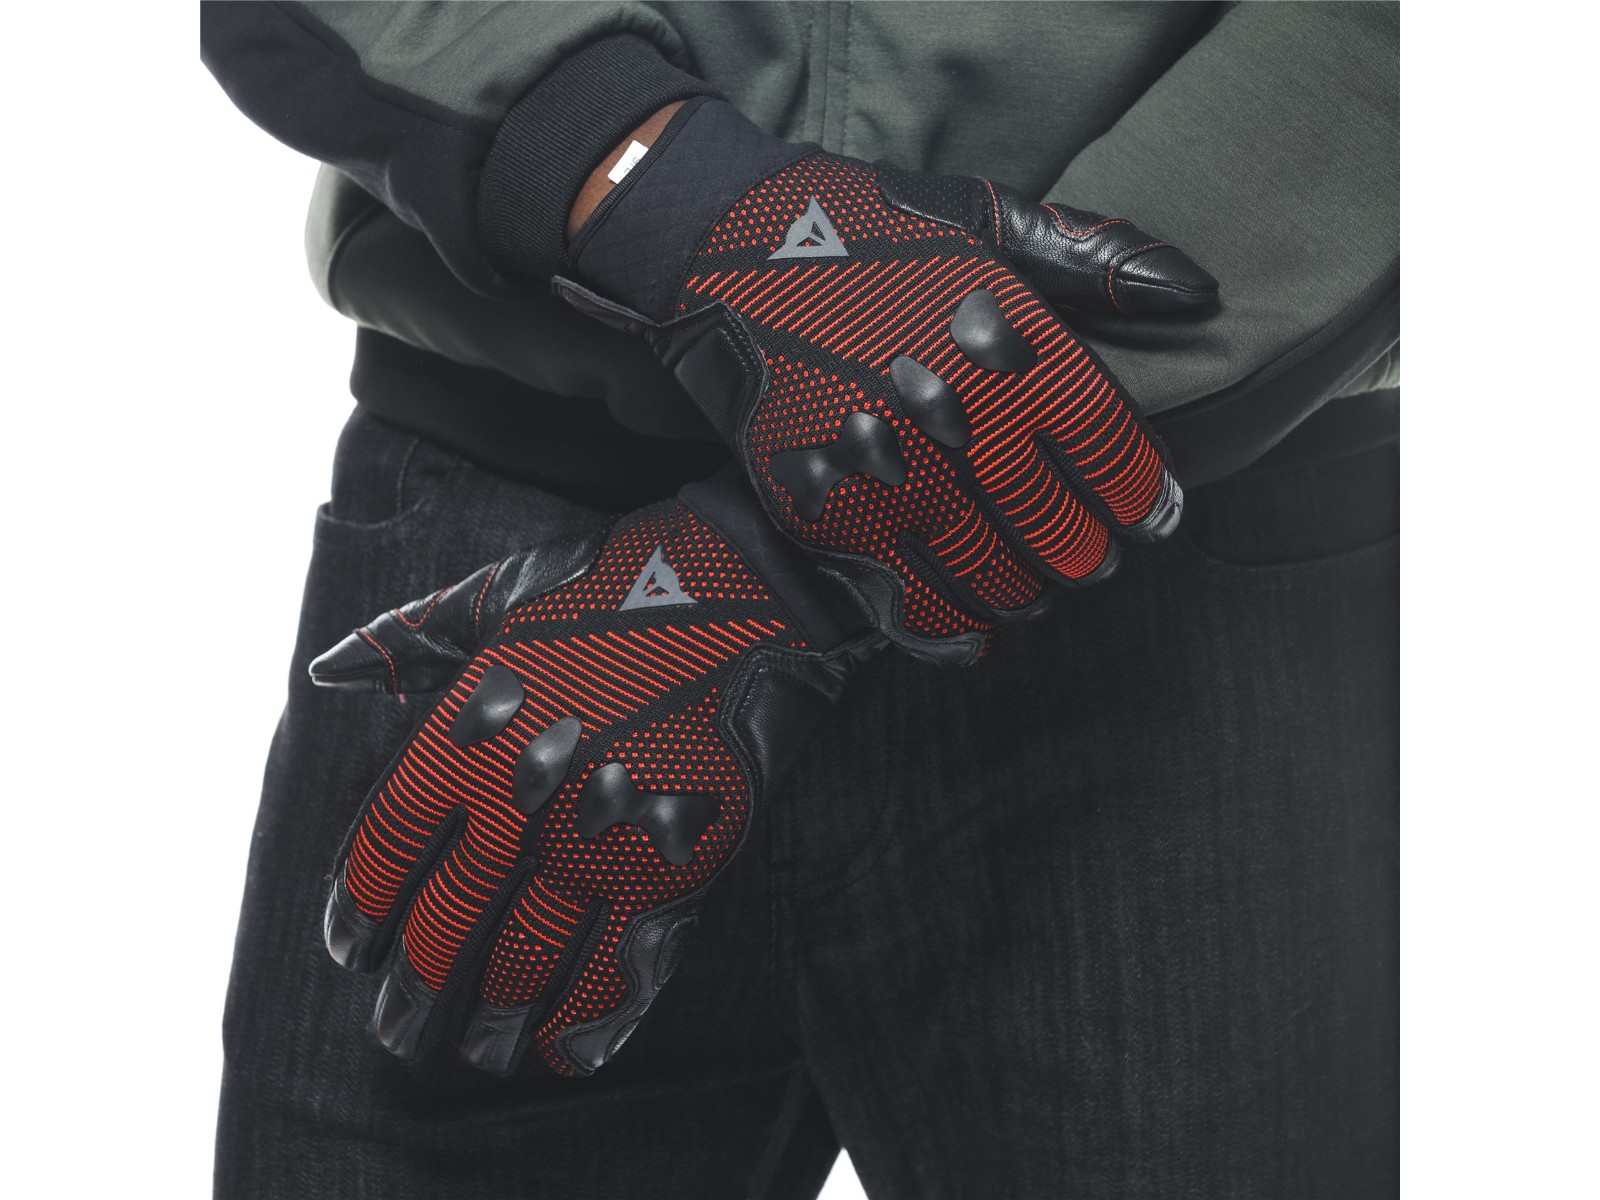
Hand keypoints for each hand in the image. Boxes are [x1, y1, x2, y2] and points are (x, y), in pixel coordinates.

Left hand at [311, 478, 870, 1075]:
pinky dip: (590, 1016)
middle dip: (414, 987)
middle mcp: (524, 793)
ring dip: (494, 1014)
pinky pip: (623, 958)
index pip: (387, 844)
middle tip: (397, 1030)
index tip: (351, 946)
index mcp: (469, 728)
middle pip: (447, 919)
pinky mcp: (679, 855)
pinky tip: (564, 1050)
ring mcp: (603, 832)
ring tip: (475, 1050)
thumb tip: (326, 672)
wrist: (750, 581)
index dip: (359, 905)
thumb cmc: (618, 583)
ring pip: (530, 954)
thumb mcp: (500, 595)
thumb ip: (409, 637)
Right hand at [558, 99, 1217, 663]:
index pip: (1106, 445)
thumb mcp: (982, 220)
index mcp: (1001, 336)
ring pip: (987, 573)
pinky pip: (907, 599)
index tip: (1158, 524)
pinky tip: (974, 632)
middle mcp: (950, 409)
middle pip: (1053, 522)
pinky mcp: (823, 507)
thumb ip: (1091, 259)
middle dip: (1087, 557)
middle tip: (1094, 566)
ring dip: (1025, 597)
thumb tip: (1199, 293)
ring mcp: (884, 467)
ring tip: (1037, 596)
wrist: (720, 248)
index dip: (1145, 497)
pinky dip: (950, 630)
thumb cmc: (865, 235)